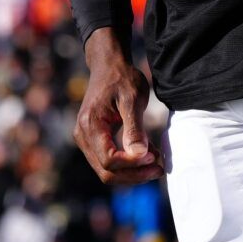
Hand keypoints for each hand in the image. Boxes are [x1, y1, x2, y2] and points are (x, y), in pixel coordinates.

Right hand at [76, 28, 161, 183]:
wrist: (109, 66)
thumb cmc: (122, 78)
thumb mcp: (133, 99)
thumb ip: (135, 128)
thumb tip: (140, 155)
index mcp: (91, 125)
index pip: (109, 160)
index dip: (132, 164)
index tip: (153, 156)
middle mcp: (83, 136)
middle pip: (106, 172)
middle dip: (134, 175)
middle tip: (159, 168)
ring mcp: (86, 140)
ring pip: (107, 171)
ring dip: (132, 173)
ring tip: (156, 163)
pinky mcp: (93, 141)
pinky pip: (108, 162)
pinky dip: (128, 165)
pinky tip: (148, 156)